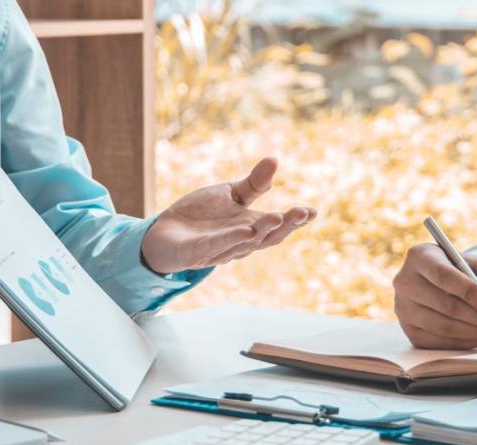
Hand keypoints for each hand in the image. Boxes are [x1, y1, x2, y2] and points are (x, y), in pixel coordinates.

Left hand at [141, 158, 315, 273]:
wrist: (164, 232)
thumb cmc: (200, 216)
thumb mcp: (230, 194)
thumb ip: (253, 183)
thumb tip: (275, 159)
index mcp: (251, 227)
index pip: (278, 226)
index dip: (296, 221)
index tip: (313, 211)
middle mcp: (240, 241)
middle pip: (268, 237)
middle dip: (286, 225)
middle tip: (301, 213)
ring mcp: (221, 250)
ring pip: (246, 243)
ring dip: (262, 231)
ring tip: (278, 217)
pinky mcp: (198, 253)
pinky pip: (217, 246)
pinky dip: (231, 239)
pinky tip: (245, 230)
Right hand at [393, 244, 476, 348]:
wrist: (456, 287)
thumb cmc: (472, 272)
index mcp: (420, 256)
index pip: (444, 275)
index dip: (470, 293)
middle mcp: (404, 281)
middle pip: (444, 305)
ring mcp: (403, 309)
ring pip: (443, 327)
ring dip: (475, 332)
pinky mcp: (409, 331)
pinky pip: (439, 343)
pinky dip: (465, 343)